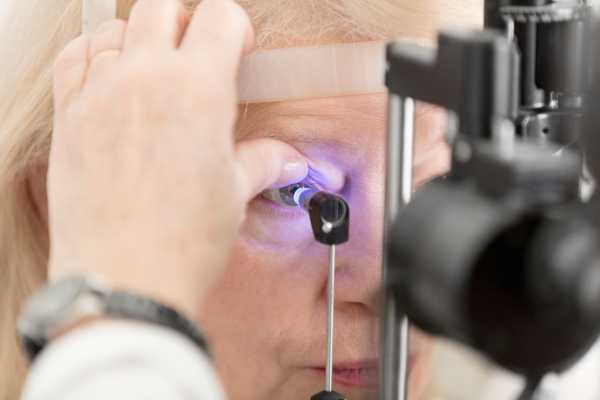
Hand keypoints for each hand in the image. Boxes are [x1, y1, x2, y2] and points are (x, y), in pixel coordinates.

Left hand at [48, 0, 306, 319]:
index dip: (235, 27)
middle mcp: (145, 79)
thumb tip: (291, 160)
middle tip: (197, 54)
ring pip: (116, 28)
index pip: (219, 17)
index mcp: (198, 90)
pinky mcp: (69, 118)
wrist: (124, 280)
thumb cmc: (183, 241)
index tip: (237, 49)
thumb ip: (264, 161)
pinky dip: (94, 54)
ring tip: (153, 69)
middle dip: (187, 22)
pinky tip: (108, 74)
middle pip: (162, 7)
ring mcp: (100, 94)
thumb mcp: (234, 194)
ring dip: (140, 38)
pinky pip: (74, 59)